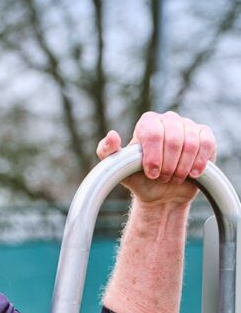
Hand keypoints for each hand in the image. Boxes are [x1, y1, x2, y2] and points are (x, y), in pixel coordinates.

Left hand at [96, 111, 215, 205]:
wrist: (162, 193)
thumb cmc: (139, 179)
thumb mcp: (118, 169)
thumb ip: (107, 152)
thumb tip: (112, 135)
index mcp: (148, 122)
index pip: (152, 133)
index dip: (153, 157)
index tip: (151, 174)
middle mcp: (169, 119)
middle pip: (173, 139)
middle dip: (168, 165)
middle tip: (162, 178)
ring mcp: (189, 126)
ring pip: (191, 144)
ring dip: (182, 167)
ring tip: (174, 178)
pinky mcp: (205, 136)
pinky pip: (207, 144)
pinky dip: (199, 163)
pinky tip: (192, 174)